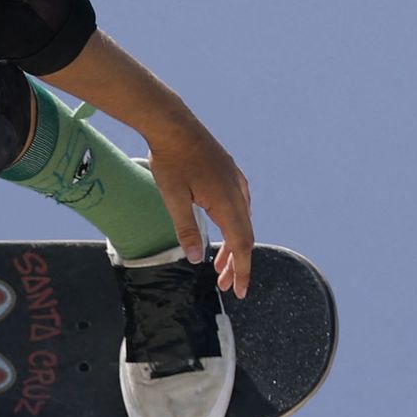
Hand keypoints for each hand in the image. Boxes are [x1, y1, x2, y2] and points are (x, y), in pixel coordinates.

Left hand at [142, 118, 256, 297]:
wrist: (175, 125)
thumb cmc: (172, 161)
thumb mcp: (174, 199)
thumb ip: (186, 230)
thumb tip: (196, 258)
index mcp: (227, 203)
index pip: (241, 245)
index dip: (243, 270)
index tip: (241, 291)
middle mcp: (238, 193)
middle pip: (245, 237)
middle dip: (238, 265)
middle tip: (228, 286)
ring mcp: (237, 183)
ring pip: (242, 223)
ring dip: (234, 247)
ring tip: (220, 268)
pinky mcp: (231, 175)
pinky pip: (240, 208)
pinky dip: (233, 227)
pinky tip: (223, 233)